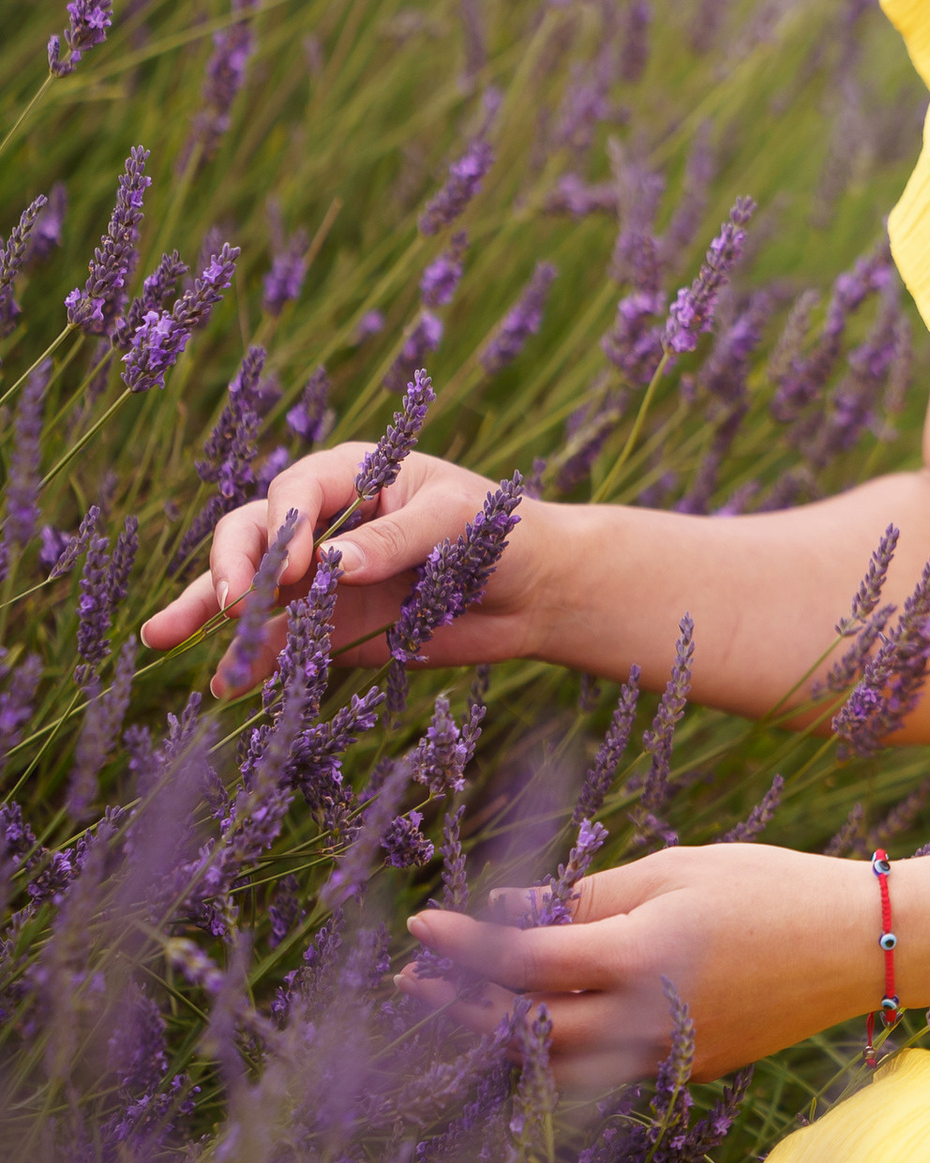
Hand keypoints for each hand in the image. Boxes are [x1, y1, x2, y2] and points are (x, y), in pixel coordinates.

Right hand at [143, 437, 549, 691]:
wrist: (534, 593)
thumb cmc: (503, 534)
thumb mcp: (459, 522)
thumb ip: (396, 540)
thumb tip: (334, 562)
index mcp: (353, 477)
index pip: (294, 492)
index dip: (284, 527)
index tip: (294, 568)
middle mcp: (324, 525)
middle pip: (253, 534)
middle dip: (233, 564)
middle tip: (235, 605)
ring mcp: (321, 579)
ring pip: (250, 589)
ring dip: (207, 609)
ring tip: (161, 635)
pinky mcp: (329, 628)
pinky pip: (277, 643)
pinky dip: (250, 662)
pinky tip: (223, 685)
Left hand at [403, 841, 876, 1082]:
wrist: (860, 945)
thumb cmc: (769, 887)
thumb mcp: (676, 870)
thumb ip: (587, 895)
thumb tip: (509, 910)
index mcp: (642, 957)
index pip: (526, 963)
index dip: (465, 949)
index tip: (422, 925)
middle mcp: (648, 1020)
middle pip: (527, 1028)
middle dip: (462, 1005)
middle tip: (410, 981)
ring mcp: (668, 1055)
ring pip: (559, 1067)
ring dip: (502, 1041)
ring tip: (460, 1013)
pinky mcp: (688, 1070)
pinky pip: (603, 1071)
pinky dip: (558, 1053)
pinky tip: (537, 1025)